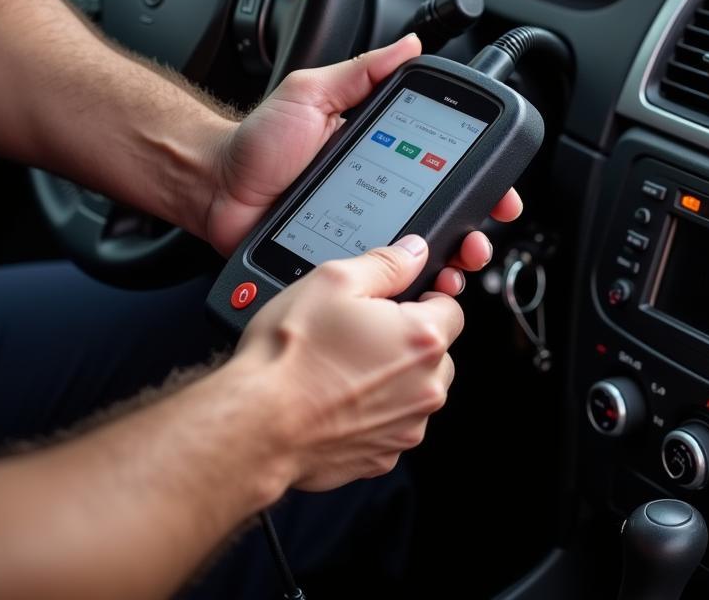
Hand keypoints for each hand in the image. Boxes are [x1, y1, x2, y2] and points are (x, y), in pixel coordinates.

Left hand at [205, 35, 522, 292]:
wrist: (214, 189)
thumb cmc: (258, 142)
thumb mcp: (311, 93)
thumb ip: (360, 72)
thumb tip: (410, 46)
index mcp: (381, 150)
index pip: (443, 162)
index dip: (479, 177)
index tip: (499, 188)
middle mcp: (380, 190)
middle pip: (444, 212)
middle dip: (476, 225)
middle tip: (482, 234)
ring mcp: (364, 228)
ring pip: (421, 250)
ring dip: (453, 258)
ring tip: (461, 261)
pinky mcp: (343, 260)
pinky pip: (384, 276)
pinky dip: (410, 284)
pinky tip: (422, 285)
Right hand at [234, 235, 461, 490]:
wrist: (256, 424)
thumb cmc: (290, 356)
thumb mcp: (333, 281)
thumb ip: (386, 263)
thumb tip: (413, 252)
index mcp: (423, 339)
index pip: (452, 307)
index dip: (423, 298)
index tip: (398, 301)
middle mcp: (425, 388)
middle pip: (437, 352)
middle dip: (408, 340)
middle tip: (361, 333)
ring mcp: (405, 427)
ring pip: (415, 390)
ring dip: (392, 378)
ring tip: (342, 366)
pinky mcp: (382, 457)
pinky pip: (391, 423)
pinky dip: (372, 412)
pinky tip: (337, 398)